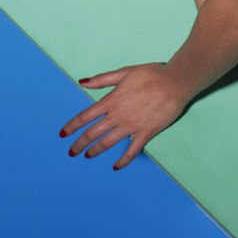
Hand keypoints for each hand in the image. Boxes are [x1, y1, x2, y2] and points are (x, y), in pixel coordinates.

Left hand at [59, 62, 188, 169]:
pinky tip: (115, 166)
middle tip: (71, 152)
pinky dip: (122, 160)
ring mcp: (131, 126)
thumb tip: (82, 82)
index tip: (62, 135)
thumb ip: (102, 79)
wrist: (175, 82)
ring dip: (95, 151)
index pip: (85, 116)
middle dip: (79, 144)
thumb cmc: (151, 74)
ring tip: (87, 156)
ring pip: (108, 143)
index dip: (72, 126)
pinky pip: (131, 151)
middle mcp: (118, 116)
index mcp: (111, 100)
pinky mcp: (145, 133)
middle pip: (93, 133)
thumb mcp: (124, 72)